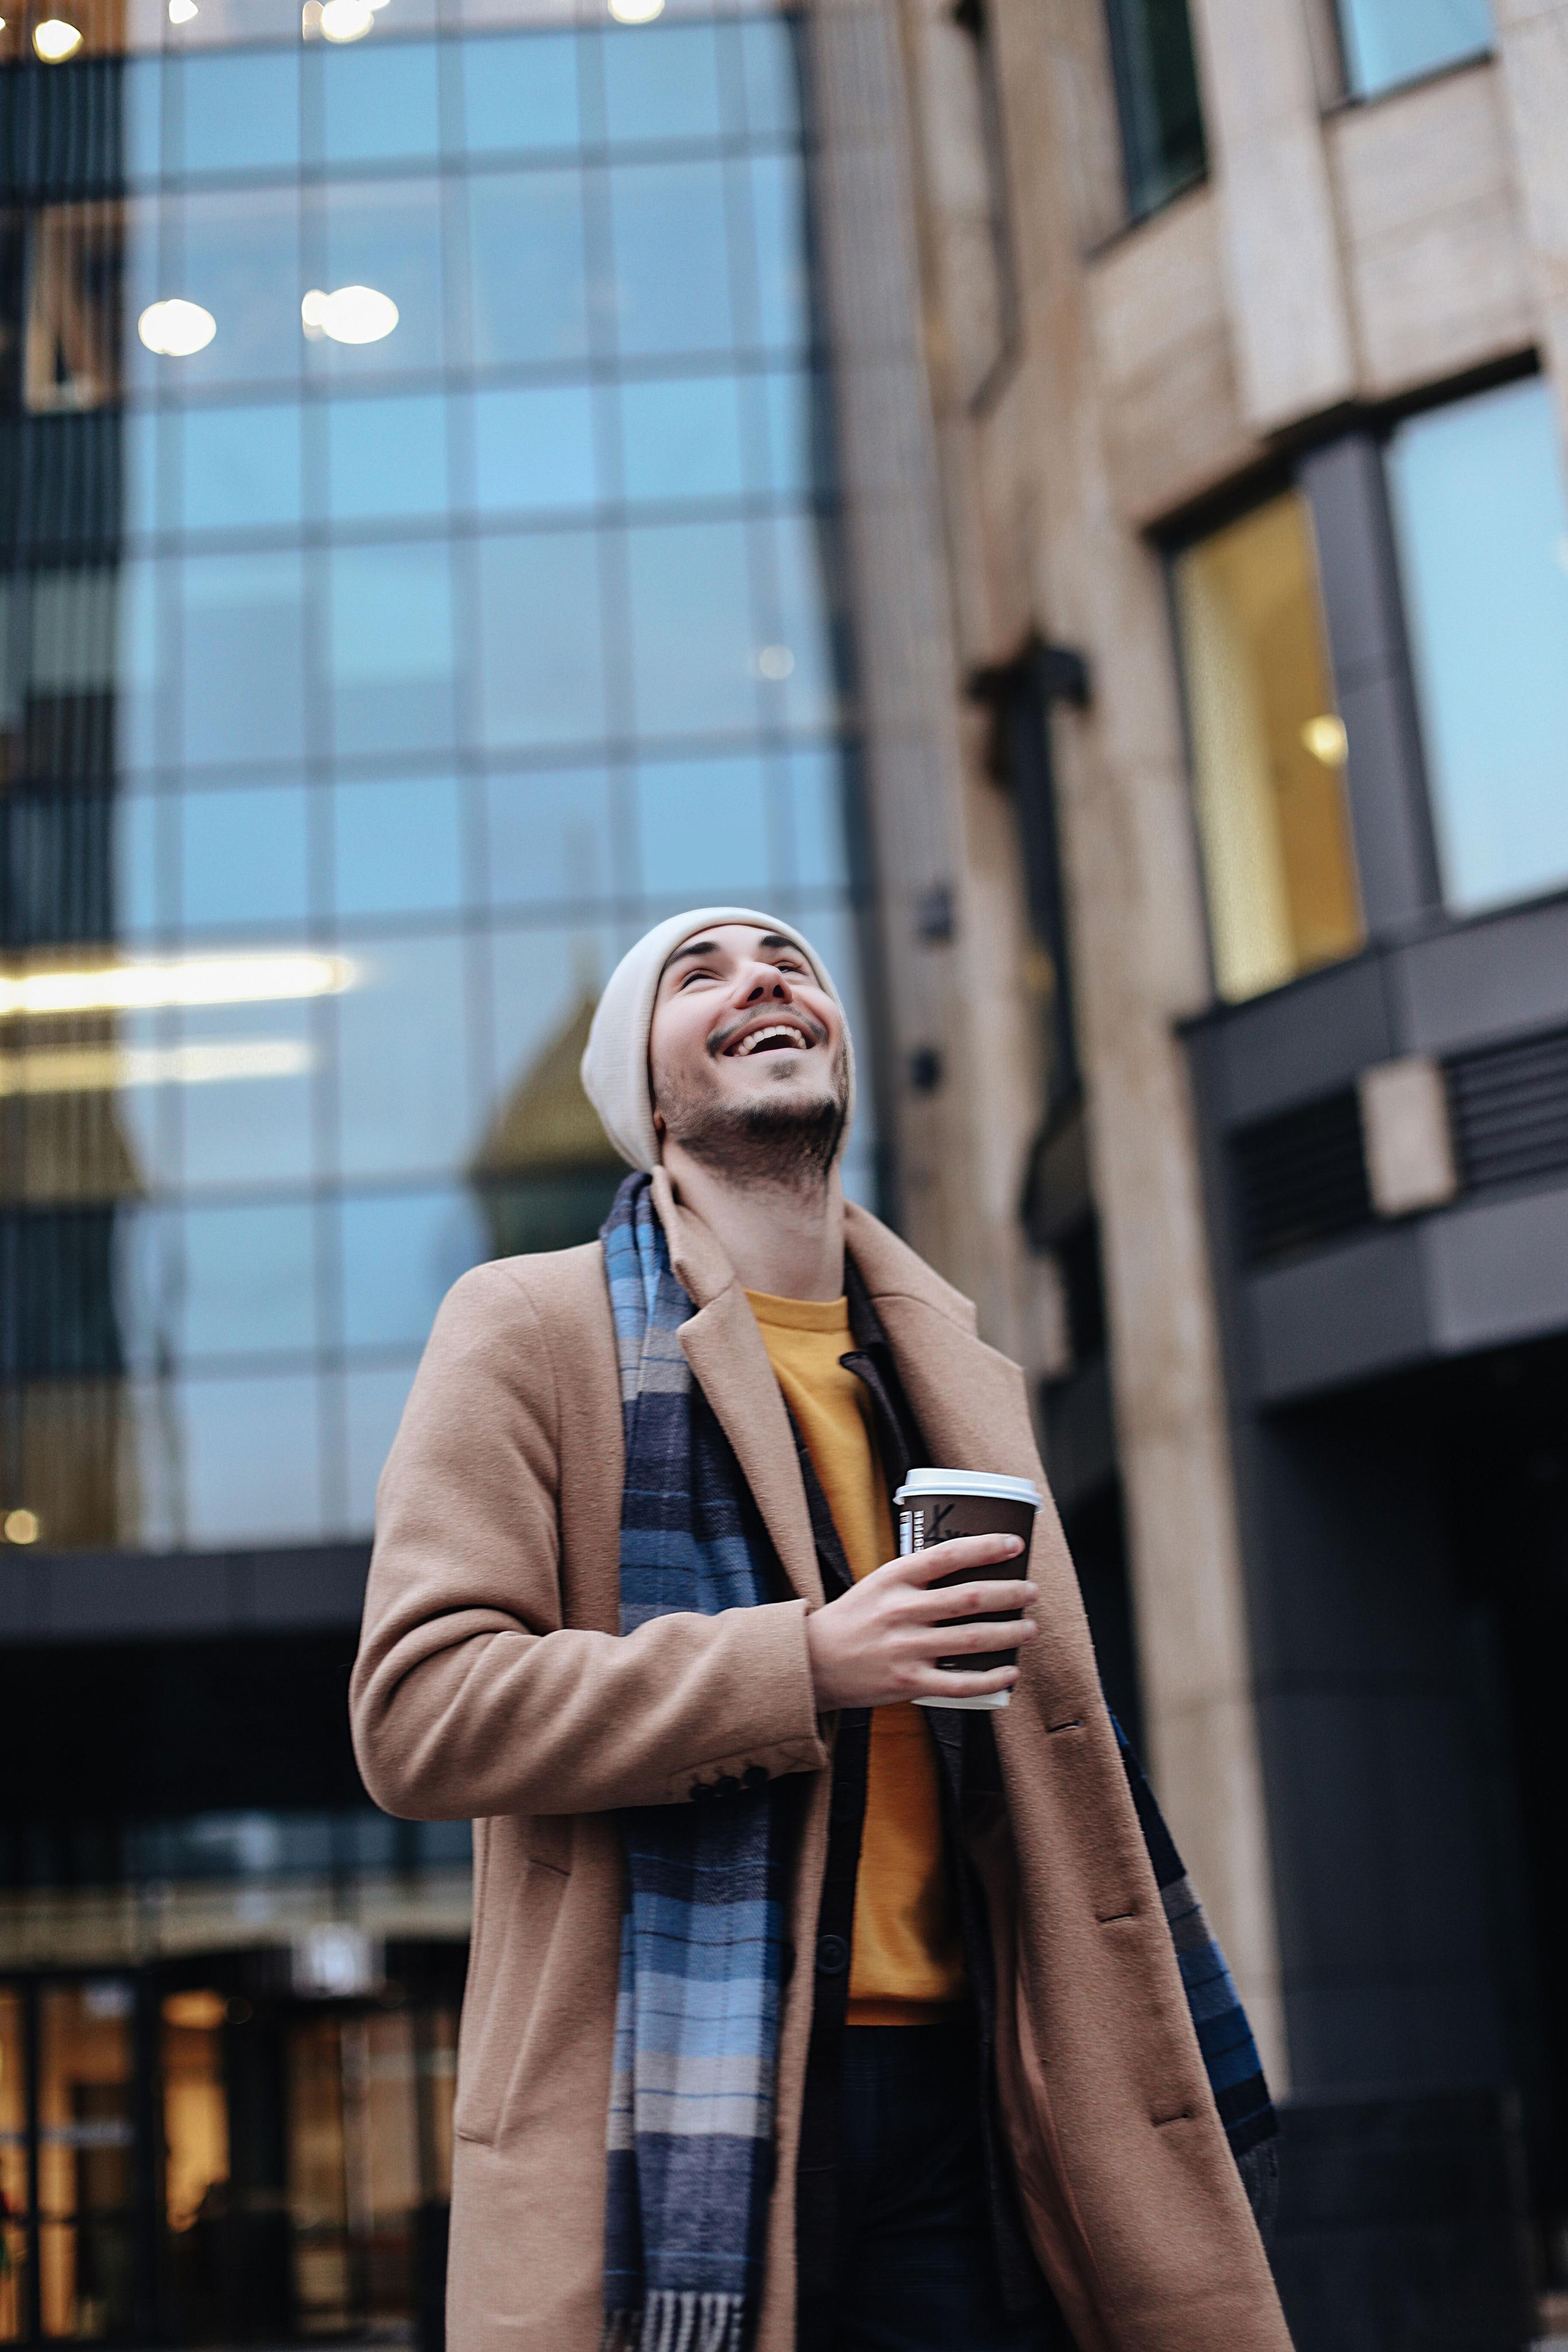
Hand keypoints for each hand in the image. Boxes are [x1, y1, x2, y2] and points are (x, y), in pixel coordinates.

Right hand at [804, 1534, 1037, 1710]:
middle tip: (1031, 1591)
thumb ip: (917, 1577)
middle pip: (970, 1598)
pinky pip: (960, 1684)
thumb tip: (968, 1568)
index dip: (986, 1547)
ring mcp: (906, 1648)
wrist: (814, 1662)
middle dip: (1010, 1593)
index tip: (1014, 1544)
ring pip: (972, 1639)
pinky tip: (1009, 1671)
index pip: (948, 1555)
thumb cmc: (853, 1619)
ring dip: (1009, 1633)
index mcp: (894, 1579)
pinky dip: (991, 1679)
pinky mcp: (909, 1683)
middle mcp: (902, 1611)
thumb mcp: (878, 1584)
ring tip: (1030, 1628)